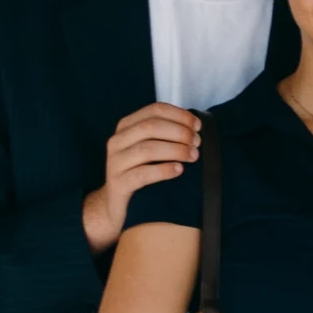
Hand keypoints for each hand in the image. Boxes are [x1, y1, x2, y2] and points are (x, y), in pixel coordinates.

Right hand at [81, 102, 200, 252]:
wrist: (115, 203)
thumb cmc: (139, 171)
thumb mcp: (149, 148)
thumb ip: (166, 134)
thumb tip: (196, 128)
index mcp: (127, 126)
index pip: (155, 110)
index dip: (180, 115)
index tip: (198, 126)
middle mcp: (118, 141)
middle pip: (151, 127)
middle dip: (180, 132)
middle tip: (198, 142)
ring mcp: (116, 162)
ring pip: (147, 148)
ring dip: (176, 150)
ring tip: (193, 156)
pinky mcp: (119, 183)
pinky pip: (142, 174)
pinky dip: (164, 170)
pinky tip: (179, 170)